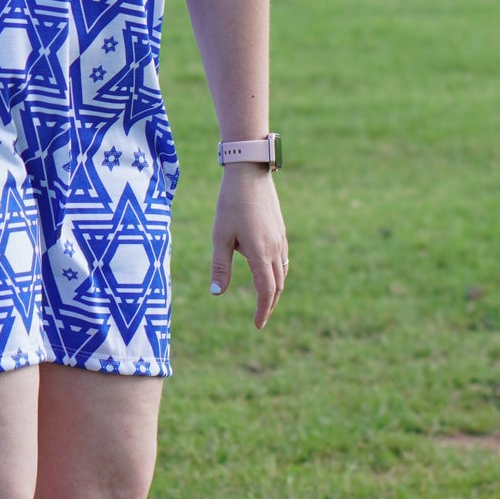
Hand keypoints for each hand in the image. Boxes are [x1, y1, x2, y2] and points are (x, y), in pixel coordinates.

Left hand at [210, 166, 287, 326]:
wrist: (249, 173)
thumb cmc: (230, 204)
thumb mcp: (220, 236)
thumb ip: (220, 266)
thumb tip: (216, 293)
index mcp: (260, 253)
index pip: (266, 291)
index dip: (262, 310)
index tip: (257, 325)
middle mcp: (275, 248)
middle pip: (277, 286)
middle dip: (269, 304)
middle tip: (260, 319)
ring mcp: (280, 238)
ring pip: (282, 272)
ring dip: (275, 290)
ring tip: (265, 300)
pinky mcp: (280, 230)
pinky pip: (283, 258)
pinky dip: (278, 273)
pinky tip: (268, 273)